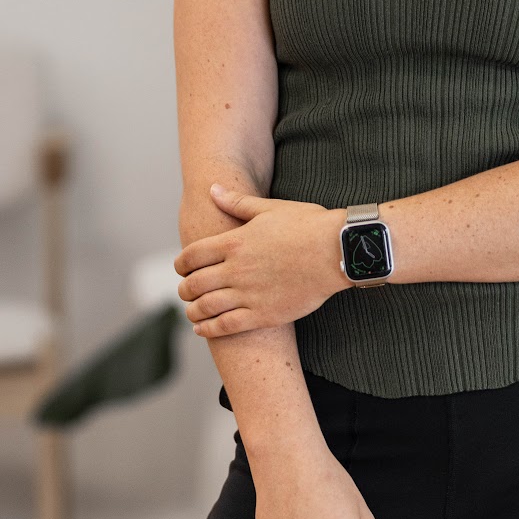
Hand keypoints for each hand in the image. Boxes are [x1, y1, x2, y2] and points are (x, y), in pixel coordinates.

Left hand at [175, 185, 348, 335]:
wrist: (337, 252)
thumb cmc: (308, 225)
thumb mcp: (271, 208)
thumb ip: (238, 202)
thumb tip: (213, 189)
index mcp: (235, 242)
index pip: (192, 256)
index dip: (181, 264)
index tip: (181, 268)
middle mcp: (236, 269)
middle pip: (194, 284)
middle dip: (184, 289)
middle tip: (185, 291)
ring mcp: (248, 294)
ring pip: (205, 308)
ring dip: (192, 311)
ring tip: (192, 312)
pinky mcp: (263, 315)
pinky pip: (225, 326)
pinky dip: (208, 329)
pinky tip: (202, 329)